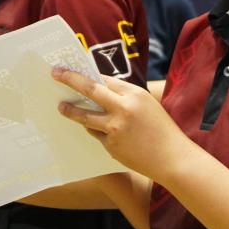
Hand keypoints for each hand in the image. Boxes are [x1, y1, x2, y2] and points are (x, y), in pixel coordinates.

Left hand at [52, 68, 192, 182]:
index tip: (73, 70)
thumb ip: (125, 97)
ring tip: (61, 106)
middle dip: (70, 79)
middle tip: (55, 74)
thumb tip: (99, 90)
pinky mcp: (111, 145)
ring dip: (71, 110)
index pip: (105, 79)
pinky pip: (97, 134)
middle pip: (90, 89)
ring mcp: (115, 128)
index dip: (88, 74)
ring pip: (85, 116)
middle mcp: (123, 108)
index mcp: (135, 94)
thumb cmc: (162, 130)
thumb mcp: (147, 106)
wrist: (172, 158)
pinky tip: (101, 132)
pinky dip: (96, 131)